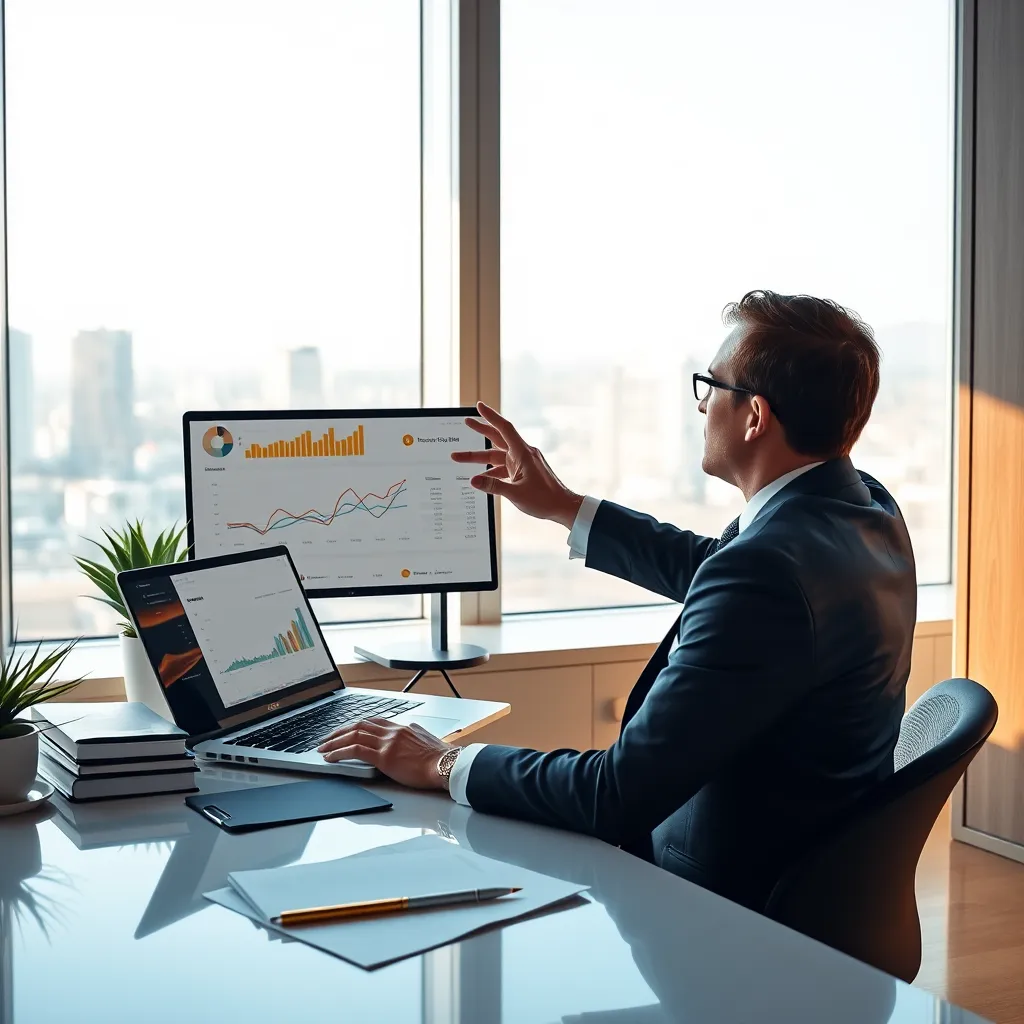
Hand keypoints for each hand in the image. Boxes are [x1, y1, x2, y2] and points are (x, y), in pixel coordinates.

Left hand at [317, 719, 452, 789]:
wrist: (447, 765)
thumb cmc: (441, 758)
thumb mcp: (426, 740)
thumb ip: (414, 735)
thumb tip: (410, 734)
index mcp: (403, 727)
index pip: (374, 721)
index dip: (356, 725)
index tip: (347, 730)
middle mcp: (393, 731)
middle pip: (359, 725)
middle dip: (340, 731)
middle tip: (327, 738)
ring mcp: (388, 742)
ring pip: (354, 735)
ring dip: (335, 741)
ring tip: (323, 748)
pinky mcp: (384, 757)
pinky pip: (355, 750)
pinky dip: (339, 752)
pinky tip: (330, 758)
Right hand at [451, 401, 583, 527]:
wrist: (562, 506)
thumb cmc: (544, 499)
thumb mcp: (515, 493)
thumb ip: (493, 486)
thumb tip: (473, 480)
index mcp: (523, 453)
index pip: (504, 428)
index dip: (490, 416)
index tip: (479, 406)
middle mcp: (522, 454)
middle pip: (498, 438)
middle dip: (481, 429)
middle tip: (466, 422)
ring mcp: (523, 463)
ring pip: (497, 455)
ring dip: (479, 456)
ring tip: (459, 457)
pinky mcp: (523, 472)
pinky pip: (503, 468)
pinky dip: (491, 471)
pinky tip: (480, 477)